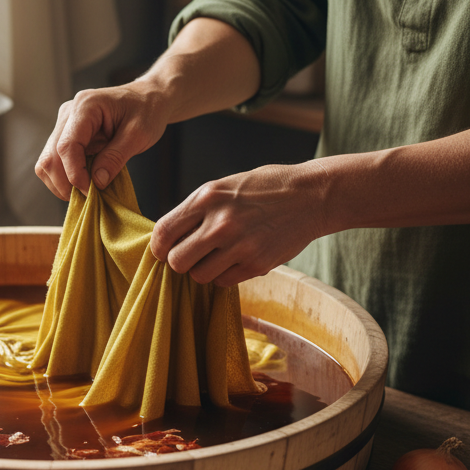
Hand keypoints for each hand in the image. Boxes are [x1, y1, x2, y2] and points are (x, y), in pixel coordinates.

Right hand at [35, 19, 262, 199]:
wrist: (159, 94)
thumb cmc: (154, 110)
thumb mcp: (142, 134)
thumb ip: (116, 157)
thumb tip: (96, 183)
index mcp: (85, 106)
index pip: (65, 146)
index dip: (73, 174)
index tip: (89, 193)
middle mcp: (69, 111)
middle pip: (48, 157)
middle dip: (64, 183)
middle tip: (90, 200)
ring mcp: (65, 122)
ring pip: (47, 163)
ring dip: (65, 183)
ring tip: (93, 194)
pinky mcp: (68, 133)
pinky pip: (58, 163)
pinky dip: (70, 179)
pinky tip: (92, 186)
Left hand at [149, 163, 326, 286]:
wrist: (311, 196)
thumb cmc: (262, 189)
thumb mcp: (223, 187)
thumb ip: (195, 211)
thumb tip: (166, 240)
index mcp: (207, 198)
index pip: (164, 232)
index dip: (158, 246)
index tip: (163, 250)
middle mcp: (221, 223)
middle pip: (177, 261)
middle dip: (179, 261)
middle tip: (190, 255)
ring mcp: (240, 246)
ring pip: (199, 276)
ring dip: (202, 270)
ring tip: (216, 255)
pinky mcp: (257, 264)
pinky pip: (223, 282)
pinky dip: (224, 275)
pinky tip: (236, 259)